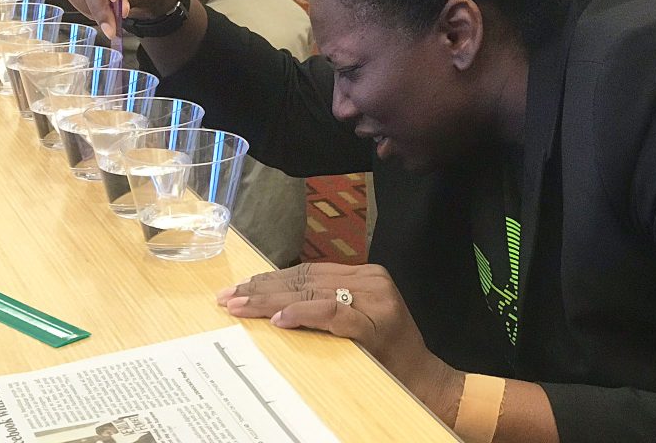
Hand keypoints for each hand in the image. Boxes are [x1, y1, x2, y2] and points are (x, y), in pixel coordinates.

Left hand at [216, 263, 456, 402]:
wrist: (426, 383)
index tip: (239, 288)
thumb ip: (326, 305)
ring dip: (270, 300)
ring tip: (241, 307)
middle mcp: (371, 279)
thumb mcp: (357, 321)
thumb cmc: (388, 356)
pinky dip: (301, 314)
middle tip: (229, 297)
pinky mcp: (374, 322)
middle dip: (262, 289)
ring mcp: (374, 299)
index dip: (271, 280)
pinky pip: (330, 312)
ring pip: (311, 292)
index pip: (308, 272)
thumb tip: (274, 303)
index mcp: (366, 274)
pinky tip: (278, 320)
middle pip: (304, 279)